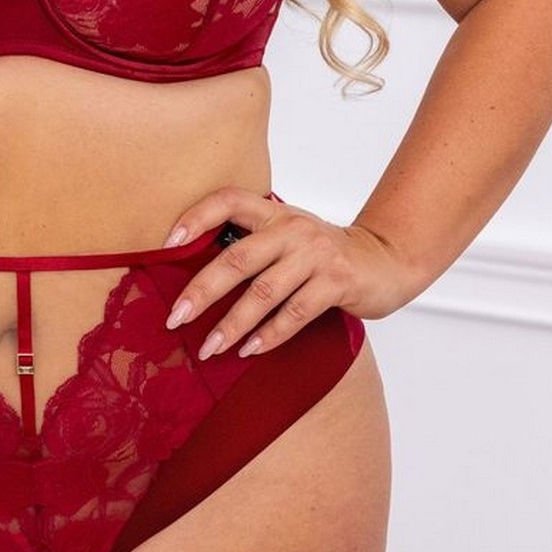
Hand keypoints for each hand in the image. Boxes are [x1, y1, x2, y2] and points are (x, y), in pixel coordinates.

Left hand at [161, 185, 411, 357]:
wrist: (385, 260)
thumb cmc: (322, 255)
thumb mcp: (287, 239)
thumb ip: (251, 246)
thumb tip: (194, 280)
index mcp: (275, 213)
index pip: (228, 200)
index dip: (195, 217)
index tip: (166, 244)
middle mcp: (293, 229)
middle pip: (236, 259)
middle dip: (201, 293)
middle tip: (175, 318)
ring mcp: (317, 255)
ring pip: (263, 293)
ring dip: (232, 325)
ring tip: (209, 348)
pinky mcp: (337, 281)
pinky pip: (295, 313)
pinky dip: (269, 335)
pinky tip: (249, 351)